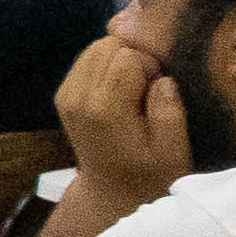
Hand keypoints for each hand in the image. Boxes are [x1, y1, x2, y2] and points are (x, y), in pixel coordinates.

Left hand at [56, 28, 194, 202]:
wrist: (111, 191)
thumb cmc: (149, 174)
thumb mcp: (172, 152)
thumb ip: (169, 112)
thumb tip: (163, 79)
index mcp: (103, 110)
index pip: (126, 56)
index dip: (149, 67)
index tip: (155, 92)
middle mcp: (77, 98)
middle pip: (107, 45)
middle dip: (133, 58)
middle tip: (145, 89)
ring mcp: (65, 95)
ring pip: (95, 48)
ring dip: (118, 61)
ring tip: (132, 90)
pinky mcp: (63, 94)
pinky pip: (87, 60)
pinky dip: (106, 67)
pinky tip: (118, 90)